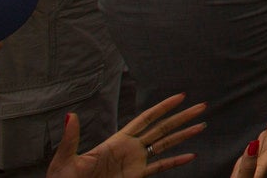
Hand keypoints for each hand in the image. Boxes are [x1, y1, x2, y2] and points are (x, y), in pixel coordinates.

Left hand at [48, 94, 206, 177]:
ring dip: (184, 135)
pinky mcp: (136, 177)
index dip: (163, 107)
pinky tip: (191, 156)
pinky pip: (160, 168)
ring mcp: (135, 163)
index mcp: (116, 141)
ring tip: (201, 125)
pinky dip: (176, 162)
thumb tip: (70, 115)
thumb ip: (71, 138)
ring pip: (165, 145)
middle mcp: (130, 149)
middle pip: (162, 129)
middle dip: (181, 117)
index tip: (180, 96)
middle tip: (201, 106)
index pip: (145, 119)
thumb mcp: (64, 159)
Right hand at [229, 120, 266, 177]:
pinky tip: (251, 150)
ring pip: (258, 155)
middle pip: (266, 150)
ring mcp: (249, 174)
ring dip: (262, 143)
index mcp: (260, 170)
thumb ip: (248, 165)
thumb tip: (253, 144)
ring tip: (265, 132)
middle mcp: (256, 170)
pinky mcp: (239, 177)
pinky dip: (250, 153)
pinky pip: (247, 162)